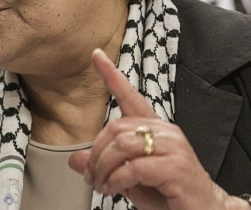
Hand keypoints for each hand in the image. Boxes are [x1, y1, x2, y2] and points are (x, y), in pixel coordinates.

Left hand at [68, 49, 249, 209]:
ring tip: (102, 185)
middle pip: (116, 127)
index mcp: (156, 129)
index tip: (95, 55)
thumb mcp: (131, 178)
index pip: (131, 95)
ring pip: (122, 145)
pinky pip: (134, 167)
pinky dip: (117, 180)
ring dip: (104, 168)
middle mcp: (166, 132)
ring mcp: (173, 148)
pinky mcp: (175, 168)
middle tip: (91, 176)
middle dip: (96, 153)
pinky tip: (114, 189)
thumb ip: (107, 165)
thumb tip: (75, 159)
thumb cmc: (171, 194)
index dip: (111, 75)